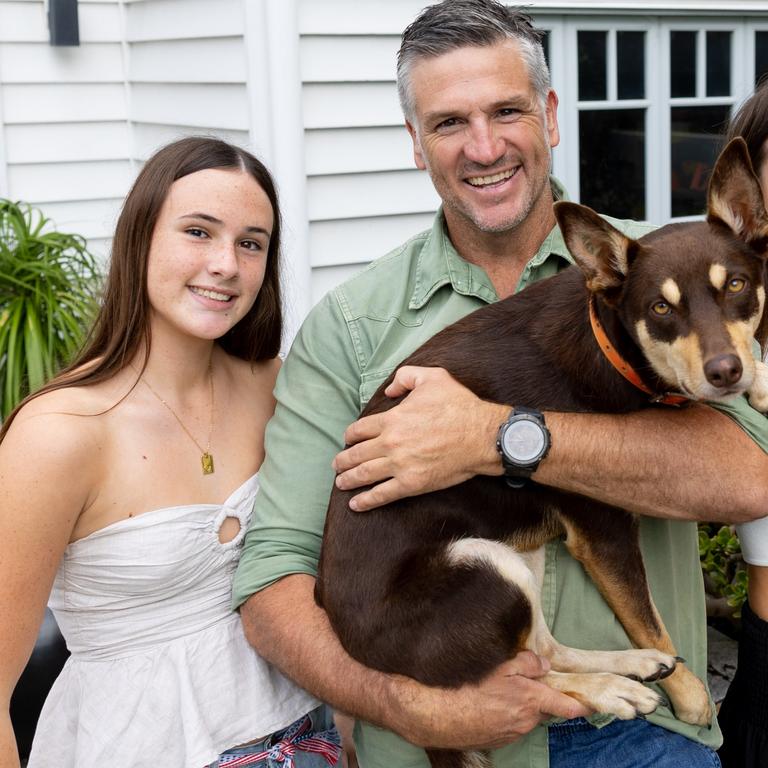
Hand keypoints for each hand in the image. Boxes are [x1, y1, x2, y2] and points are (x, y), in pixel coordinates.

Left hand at [333, 366, 508, 510]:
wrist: (481, 435)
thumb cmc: (459, 406)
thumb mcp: (432, 377)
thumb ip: (405, 377)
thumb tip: (389, 391)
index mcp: (392, 419)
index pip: (360, 429)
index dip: (350, 435)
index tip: (348, 440)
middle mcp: (390, 443)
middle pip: (357, 453)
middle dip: (343, 460)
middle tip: (336, 464)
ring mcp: (399, 465)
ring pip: (364, 474)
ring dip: (348, 479)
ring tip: (341, 482)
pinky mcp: (411, 483)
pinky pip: (382, 494)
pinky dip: (366, 501)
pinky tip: (356, 505)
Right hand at [390, 651, 590, 749]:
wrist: (440, 715)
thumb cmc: (469, 686)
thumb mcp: (500, 665)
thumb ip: (527, 663)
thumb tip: (544, 666)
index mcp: (531, 699)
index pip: (565, 705)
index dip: (581, 704)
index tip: (591, 703)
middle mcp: (526, 720)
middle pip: (542, 707)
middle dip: (537, 695)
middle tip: (519, 680)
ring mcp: (513, 733)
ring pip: (525, 715)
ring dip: (519, 704)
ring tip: (496, 691)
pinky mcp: (499, 740)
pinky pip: (511, 724)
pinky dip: (505, 713)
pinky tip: (487, 703)